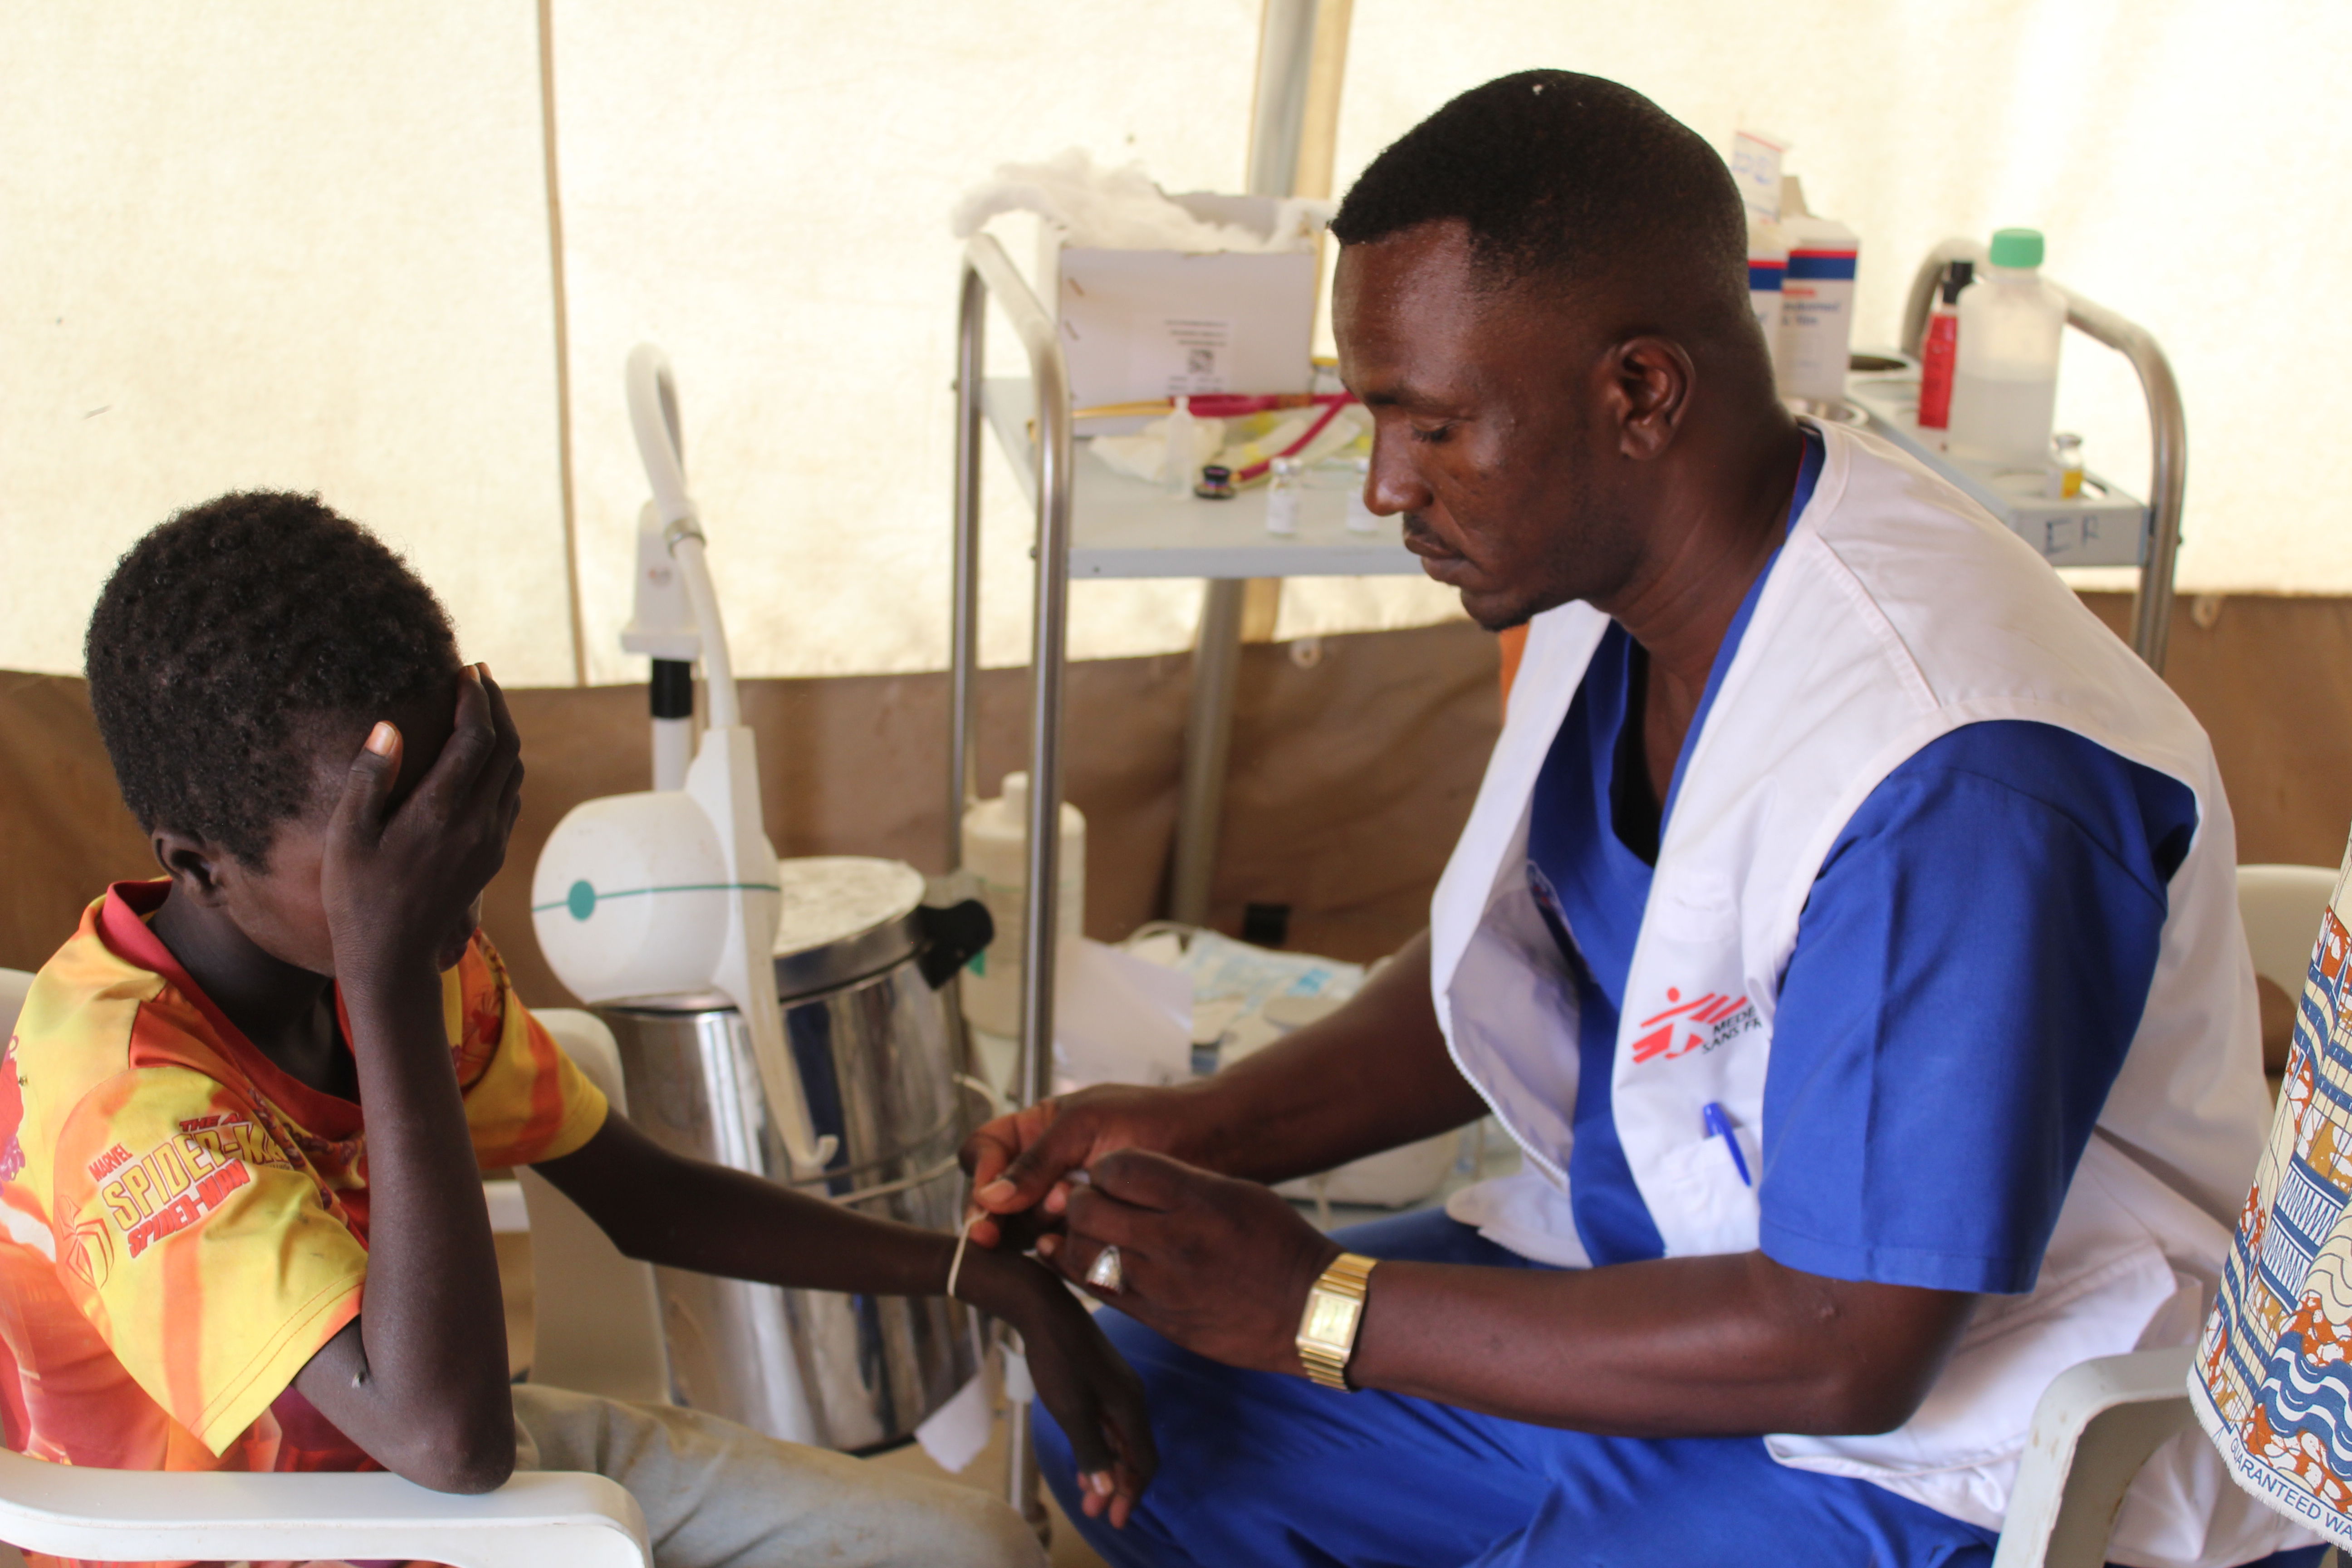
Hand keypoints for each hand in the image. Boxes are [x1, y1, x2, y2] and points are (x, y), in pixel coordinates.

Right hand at [320, 664, 523, 988]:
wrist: (394, 958)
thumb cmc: (357, 896)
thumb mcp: (347, 836)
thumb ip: (368, 778)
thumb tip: (389, 726)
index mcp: (440, 811)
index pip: (476, 737)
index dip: (476, 697)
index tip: (466, 669)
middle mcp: (476, 822)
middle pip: (507, 747)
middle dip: (497, 704)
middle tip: (479, 675)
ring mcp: (490, 840)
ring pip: (515, 772)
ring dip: (504, 733)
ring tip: (483, 706)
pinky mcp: (493, 855)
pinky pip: (510, 796)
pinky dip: (504, 764)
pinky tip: (484, 756)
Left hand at [957, 1249, 1155, 1526]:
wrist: (1044, 1308)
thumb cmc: (1057, 1358)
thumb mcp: (1071, 1411)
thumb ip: (1092, 1451)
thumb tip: (1108, 1491)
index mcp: (1130, 1406)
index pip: (1143, 1461)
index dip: (1132, 1494)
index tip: (1115, 1520)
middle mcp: (1131, 1397)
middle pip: (1134, 1453)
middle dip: (1118, 1486)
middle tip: (1098, 1514)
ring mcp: (1118, 1387)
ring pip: (1121, 1438)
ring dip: (1107, 1468)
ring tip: (1087, 1495)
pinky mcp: (1103, 1380)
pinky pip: (1110, 1423)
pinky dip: (1100, 1446)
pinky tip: (1084, 1458)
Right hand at [959, 1083, 1205, 1249]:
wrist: (1209, 1145)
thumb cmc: (1151, 1118)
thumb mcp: (1085, 1124)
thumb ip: (1037, 1159)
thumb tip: (990, 1197)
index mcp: (1035, 1129)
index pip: (982, 1151)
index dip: (980, 1172)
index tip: (989, 1195)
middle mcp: (1042, 1168)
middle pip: (992, 1197)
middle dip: (993, 1215)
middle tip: (993, 1234)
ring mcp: (1061, 1202)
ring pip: (1019, 1226)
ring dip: (1029, 1227)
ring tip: (1062, 1213)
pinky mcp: (1084, 1232)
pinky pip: (1052, 1247)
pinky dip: (1052, 1249)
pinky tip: (1065, 1244)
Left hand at [1043, 1150, 1339, 1377]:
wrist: (1311, 1310)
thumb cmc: (1277, 1243)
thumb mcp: (1236, 1193)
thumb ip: (1179, 1183)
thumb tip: (1124, 1177)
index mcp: (1198, 1200)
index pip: (1120, 1170)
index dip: (1104, 1168)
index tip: (1107, 1174)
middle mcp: (1176, 1241)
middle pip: (1090, 1210)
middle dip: (1077, 1200)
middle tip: (1083, 1200)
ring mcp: (1165, 1285)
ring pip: (1084, 1254)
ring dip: (1072, 1237)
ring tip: (1079, 1230)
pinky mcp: (1160, 1320)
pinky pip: (1099, 1292)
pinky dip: (1077, 1271)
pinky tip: (1068, 1258)